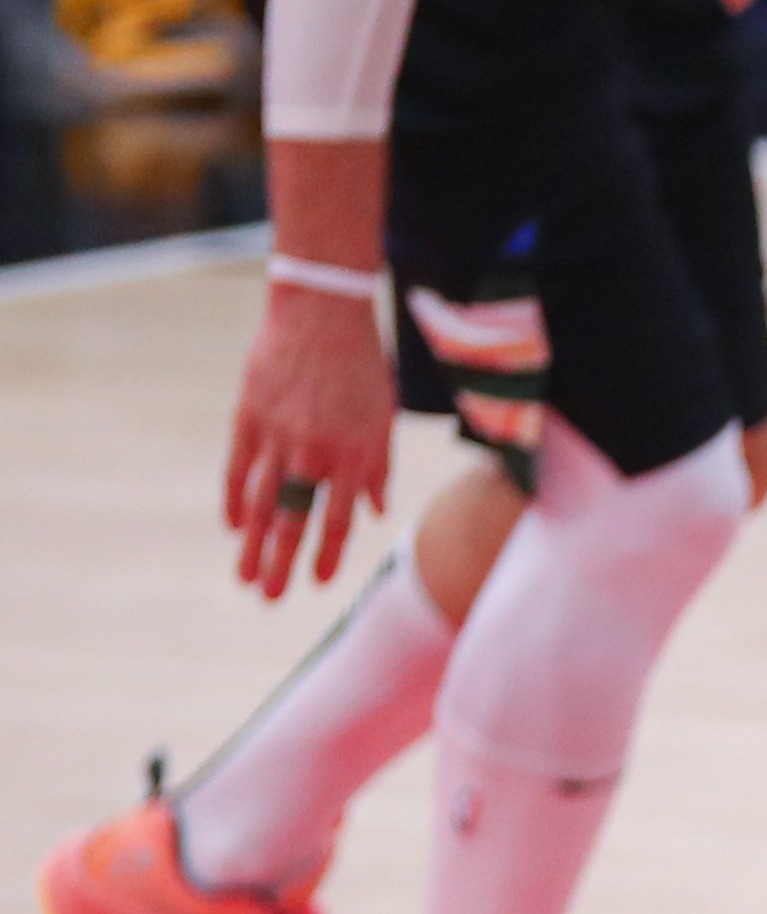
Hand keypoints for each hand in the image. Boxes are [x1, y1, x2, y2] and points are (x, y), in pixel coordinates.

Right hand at [224, 284, 401, 596]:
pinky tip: (235, 526)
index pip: (339, 519)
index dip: (327, 553)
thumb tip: (374, 514)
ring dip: (253, 543)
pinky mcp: (248, 417)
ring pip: (262, 501)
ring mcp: (277, 436)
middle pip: (294, 519)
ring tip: (245, 576)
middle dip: (282, 562)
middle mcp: (314, 452)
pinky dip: (235, 499)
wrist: (322, 315)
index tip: (317, 582)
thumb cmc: (362, 368)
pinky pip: (238, 468)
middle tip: (270, 598)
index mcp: (353, 455)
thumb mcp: (383, 418)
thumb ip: (377, 468)